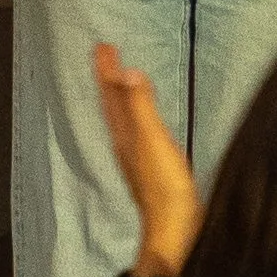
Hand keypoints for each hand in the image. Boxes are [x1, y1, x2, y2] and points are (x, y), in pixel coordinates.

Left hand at [94, 42, 201, 274]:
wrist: (174, 230)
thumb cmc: (165, 186)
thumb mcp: (153, 141)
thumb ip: (141, 107)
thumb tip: (127, 71)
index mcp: (124, 134)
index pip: (112, 95)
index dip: (107, 70)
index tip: (103, 46)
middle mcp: (125, 144)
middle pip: (113, 104)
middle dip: (109, 78)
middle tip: (107, 53)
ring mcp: (136, 157)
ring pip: (122, 117)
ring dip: (119, 95)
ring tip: (119, 78)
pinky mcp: (149, 167)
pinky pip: (135, 130)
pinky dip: (133, 114)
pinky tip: (142, 120)